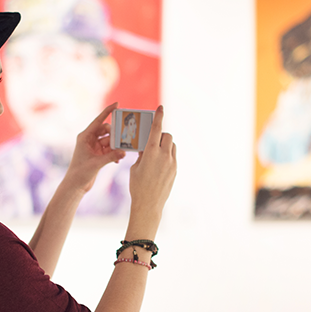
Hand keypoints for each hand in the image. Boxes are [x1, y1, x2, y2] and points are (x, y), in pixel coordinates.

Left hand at [62, 102, 126, 192]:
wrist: (75, 185)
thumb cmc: (80, 173)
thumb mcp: (97, 163)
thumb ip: (111, 156)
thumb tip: (124, 152)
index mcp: (85, 136)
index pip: (99, 121)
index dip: (108, 111)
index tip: (117, 104)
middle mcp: (89, 140)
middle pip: (106, 131)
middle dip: (115, 135)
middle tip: (124, 138)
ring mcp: (94, 147)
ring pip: (109, 141)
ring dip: (116, 146)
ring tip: (121, 152)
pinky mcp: (98, 155)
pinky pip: (110, 149)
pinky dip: (114, 153)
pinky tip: (117, 160)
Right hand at [127, 105, 176, 232]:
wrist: (148, 204)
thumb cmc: (137, 186)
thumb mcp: (135, 167)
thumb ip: (142, 155)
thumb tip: (147, 149)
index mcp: (151, 152)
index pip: (156, 129)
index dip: (158, 116)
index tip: (160, 107)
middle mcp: (164, 155)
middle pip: (167, 136)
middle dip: (161, 135)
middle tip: (152, 141)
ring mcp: (172, 163)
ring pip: (172, 146)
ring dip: (165, 145)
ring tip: (155, 153)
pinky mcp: (175, 170)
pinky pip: (173, 156)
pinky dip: (167, 155)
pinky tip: (159, 163)